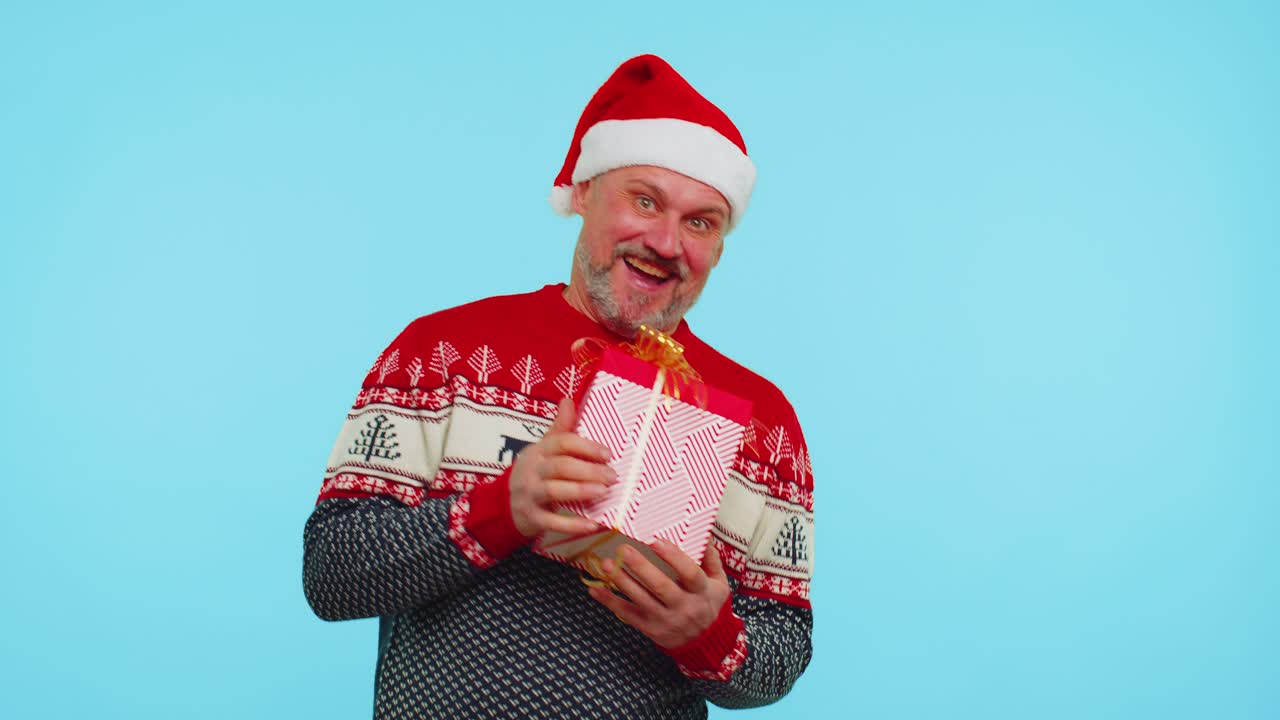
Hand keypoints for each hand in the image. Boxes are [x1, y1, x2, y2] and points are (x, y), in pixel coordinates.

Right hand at [509, 396, 615, 537]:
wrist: (505, 505)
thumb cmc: (534, 473)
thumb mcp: (543, 449)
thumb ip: (559, 428)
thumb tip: (568, 400)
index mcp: (538, 451)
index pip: (561, 443)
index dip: (586, 447)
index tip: (608, 454)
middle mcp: (532, 471)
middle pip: (560, 466)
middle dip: (588, 470)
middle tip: (612, 476)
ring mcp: (529, 495)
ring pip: (554, 491)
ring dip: (580, 491)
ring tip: (603, 492)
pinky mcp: (531, 518)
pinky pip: (552, 522)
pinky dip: (572, 524)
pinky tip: (592, 525)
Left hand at [587, 538, 731, 648]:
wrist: (705, 643)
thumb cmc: (708, 606)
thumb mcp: (720, 584)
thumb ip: (711, 559)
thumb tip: (703, 534)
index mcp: (702, 592)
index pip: (690, 573)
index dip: (674, 557)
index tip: (656, 541)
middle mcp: (684, 607)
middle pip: (661, 587)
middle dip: (641, 567)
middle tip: (624, 550)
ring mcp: (665, 619)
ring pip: (641, 600)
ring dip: (622, 581)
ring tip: (608, 564)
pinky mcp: (650, 628)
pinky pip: (627, 614)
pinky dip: (610, 601)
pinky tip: (596, 589)